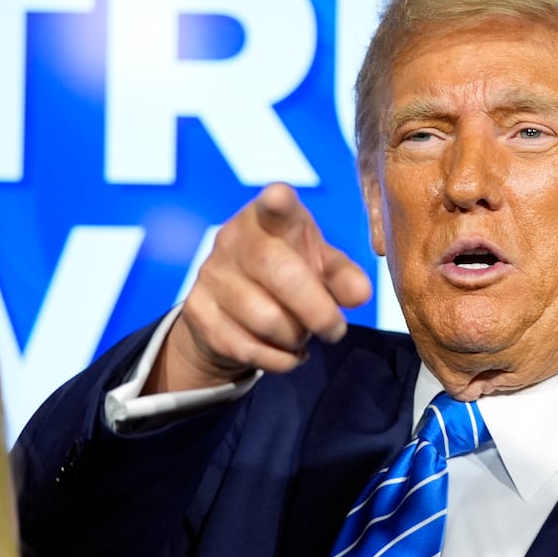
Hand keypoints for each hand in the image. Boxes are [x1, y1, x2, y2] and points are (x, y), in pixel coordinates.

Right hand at [146, 184, 373, 392]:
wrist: (230, 311)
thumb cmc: (289, 275)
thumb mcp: (320, 268)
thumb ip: (343, 276)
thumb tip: (360, 294)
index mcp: (269, 218)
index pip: (272, 205)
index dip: (277, 202)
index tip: (279, 197)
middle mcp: (233, 238)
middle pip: (278, 272)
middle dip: (316, 309)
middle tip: (336, 329)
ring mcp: (210, 273)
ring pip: (264, 318)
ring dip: (295, 337)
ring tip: (302, 335)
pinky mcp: (197, 310)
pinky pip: (247, 347)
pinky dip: (278, 359)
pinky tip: (286, 353)